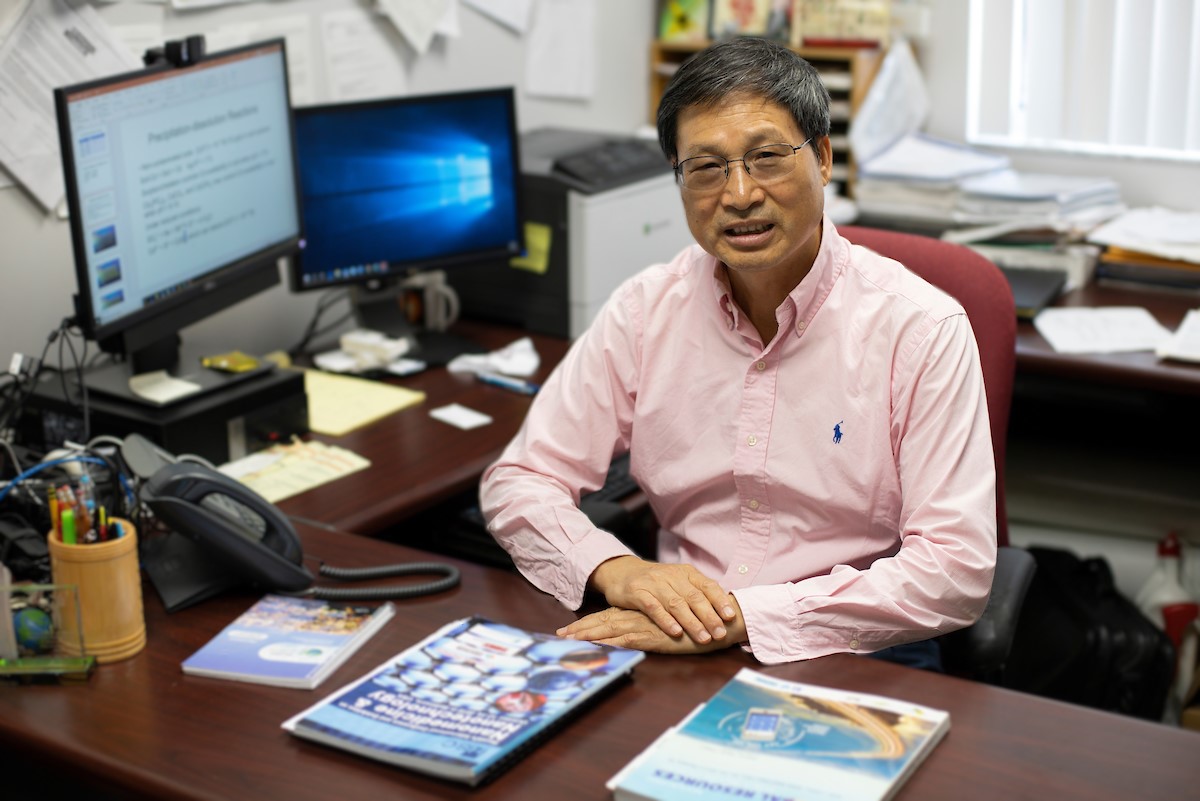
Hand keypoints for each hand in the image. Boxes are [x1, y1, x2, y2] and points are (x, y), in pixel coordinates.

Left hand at [557, 605, 742, 653]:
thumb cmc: (697, 624)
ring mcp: (646, 626)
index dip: (587, 623)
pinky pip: (628, 639)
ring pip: (610, 628)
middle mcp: (639, 617)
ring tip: (568, 641)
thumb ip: (653, 625)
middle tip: (557, 636)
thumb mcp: (670, 625)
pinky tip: (597, 645)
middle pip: (603, 621)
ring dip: (588, 635)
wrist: (719, 620)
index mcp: (641, 613)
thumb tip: (634, 633)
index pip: (608, 617)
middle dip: (580, 630)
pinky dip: (611, 642)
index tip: (566, 631)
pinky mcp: (655, 636)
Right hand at [587, 556, 736, 644]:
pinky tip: (676, 632)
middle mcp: (672, 575)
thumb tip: (725, 610)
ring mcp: (654, 583)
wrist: (622, 572)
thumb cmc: (657, 583)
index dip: (719, 600)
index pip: (707, 585)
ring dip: (691, 622)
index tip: (731, 616)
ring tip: (703, 638)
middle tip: (720, 634)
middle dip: (709, 617)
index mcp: (686, 572)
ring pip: (676, 604)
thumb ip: (697, 593)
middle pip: (694, 597)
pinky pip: (653, 607)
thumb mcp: (678, 582)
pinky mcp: (637, 592)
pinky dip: (666, 620)